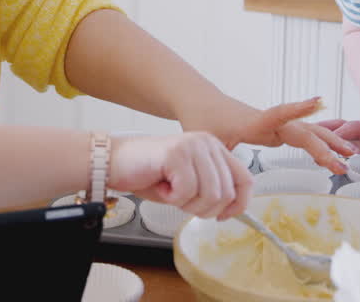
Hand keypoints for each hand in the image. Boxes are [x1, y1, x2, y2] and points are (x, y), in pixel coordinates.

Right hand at [107, 132, 250, 219]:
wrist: (114, 163)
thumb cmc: (148, 174)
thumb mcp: (189, 185)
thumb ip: (213, 190)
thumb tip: (236, 208)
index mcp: (214, 147)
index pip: (245, 179)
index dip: (239, 205)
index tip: (223, 216)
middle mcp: (207, 142)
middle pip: (226, 193)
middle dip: (203, 209)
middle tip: (181, 201)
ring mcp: (193, 145)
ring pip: (210, 194)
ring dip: (187, 204)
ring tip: (170, 192)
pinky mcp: (177, 153)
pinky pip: (187, 191)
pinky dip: (172, 198)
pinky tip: (161, 186)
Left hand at [183, 97, 353, 174]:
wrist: (201, 102)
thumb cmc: (201, 119)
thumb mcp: (207, 143)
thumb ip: (220, 164)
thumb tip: (230, 189)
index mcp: (252, 122)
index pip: (278, 114)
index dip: (297, 109)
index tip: (318, 101)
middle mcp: (267, 121)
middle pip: (302, 130)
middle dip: (324, 146)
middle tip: (343, 163)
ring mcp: (273, 123)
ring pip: (306, 130)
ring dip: (328, 140)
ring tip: (350, 152)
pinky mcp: (274, 127)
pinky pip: (301, 133)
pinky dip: (319, 140)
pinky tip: (333, 146)